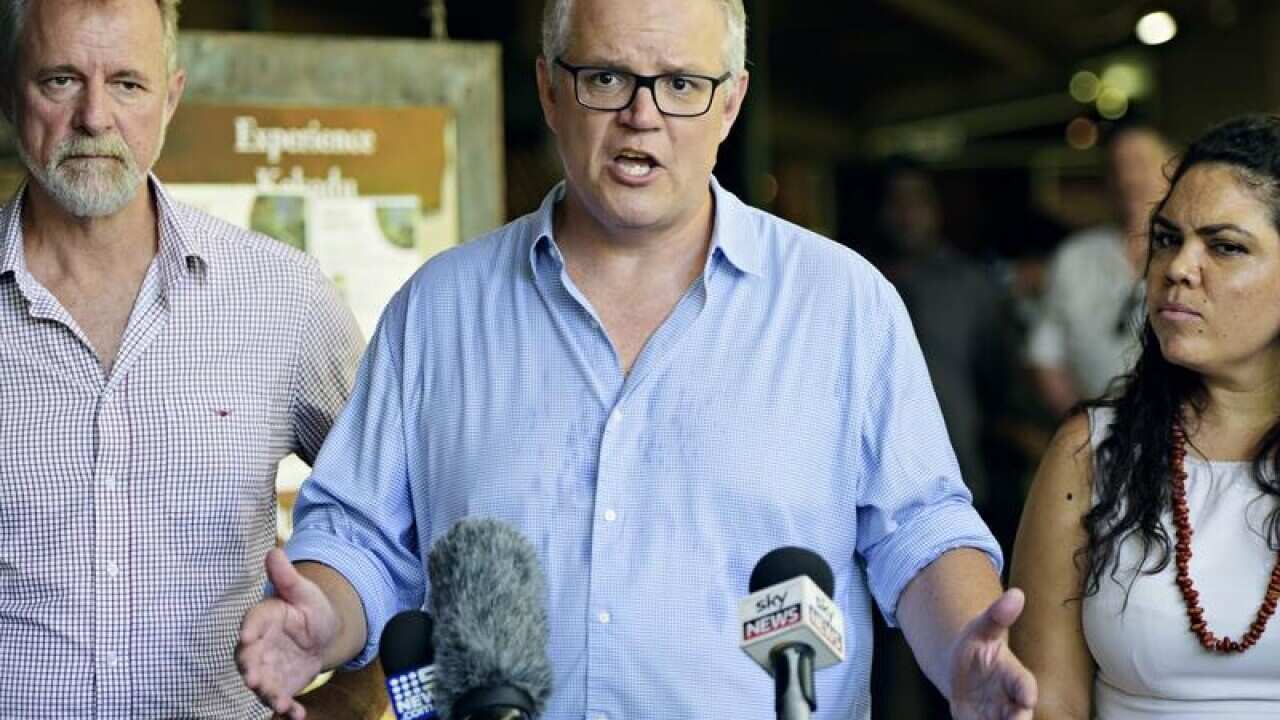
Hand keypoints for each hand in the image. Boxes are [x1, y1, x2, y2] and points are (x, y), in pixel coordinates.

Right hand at [238, 549, 340, 719]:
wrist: (324, 634)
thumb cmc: (308, 608)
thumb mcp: (303, 592)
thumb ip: (286, 577)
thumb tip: (274, 551)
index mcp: (263, 618)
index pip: (252, 622)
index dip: (249, 629)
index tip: (248, 636)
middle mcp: (259, 646)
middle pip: (248, 659)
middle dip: (250, 669)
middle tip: (254, 679)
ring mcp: (268, 668)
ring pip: (262, 683)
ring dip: (268, 694)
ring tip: (280, 703)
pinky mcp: (280, 686)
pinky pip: (280, 699)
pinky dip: (287, 709)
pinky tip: (297, 715)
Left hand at [948, 588, 1037, 719]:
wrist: (962, 670)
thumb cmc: (976, 647)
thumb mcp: (981, 629)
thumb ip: (996, 615)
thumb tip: (1015, 594)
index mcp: (1011, 674)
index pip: (1024, 683)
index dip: (1026, 690)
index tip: (1027, 698)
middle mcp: (1009, 699)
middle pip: (1020, 715)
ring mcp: (997, 715)